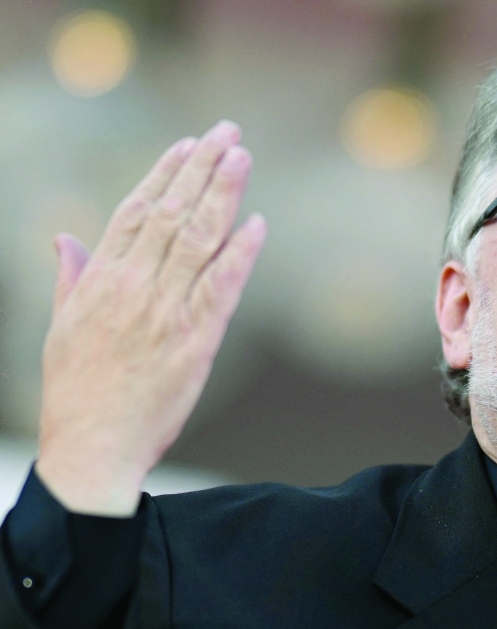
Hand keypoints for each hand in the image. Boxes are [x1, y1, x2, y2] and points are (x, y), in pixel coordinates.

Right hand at [34, 121, 266, 515]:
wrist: (93, 448)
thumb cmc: (77, 390)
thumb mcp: (61, 326)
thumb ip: (70, 277)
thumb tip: (64, 238)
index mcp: (100, 280)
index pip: (136, 212)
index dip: (164, 174)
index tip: (186, 144)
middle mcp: (133, 287)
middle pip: (172, 214)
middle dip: (201, 168)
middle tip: (227, 133)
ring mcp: (165, 312)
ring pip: (198, 241)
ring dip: (223, 195)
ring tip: (241, 158)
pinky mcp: (195, 341)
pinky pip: (222, 289)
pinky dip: (240, 254)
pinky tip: (256, 225)